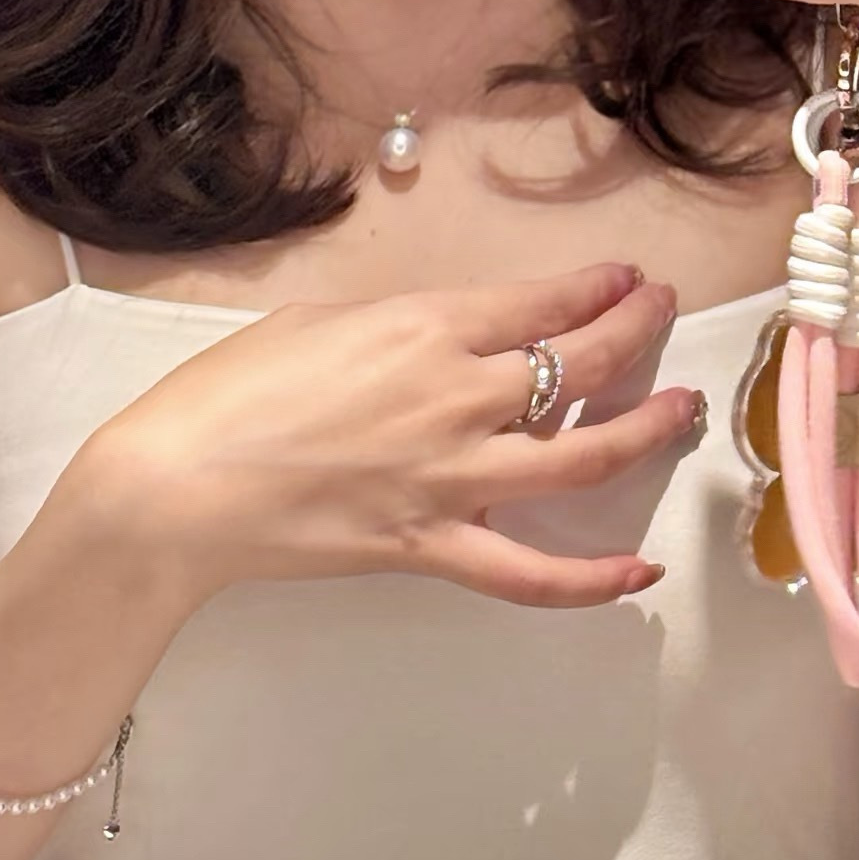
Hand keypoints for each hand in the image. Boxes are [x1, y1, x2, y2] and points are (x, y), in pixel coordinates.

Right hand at [87, 265, 701, 609]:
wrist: (175, 486)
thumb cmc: (228, 391)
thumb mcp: (318, 320)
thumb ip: (399, 324)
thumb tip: (445, 331)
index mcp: (425, 328)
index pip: (543, 303)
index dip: (596, 287)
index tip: (623, 279)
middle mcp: (456, 397)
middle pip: (583, 363)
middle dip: (638, 331)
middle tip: (664, 313)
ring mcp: (452, 478)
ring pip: (585, 457)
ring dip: (647, 430)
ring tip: (683, 410)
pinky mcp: (431, 547)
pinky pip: (532, 574)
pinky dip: (593, 580)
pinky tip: (639, 571)